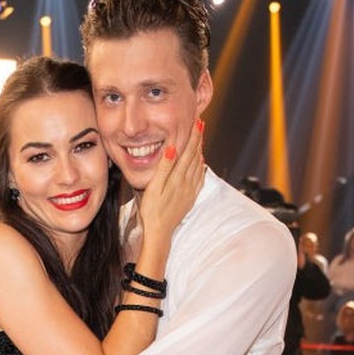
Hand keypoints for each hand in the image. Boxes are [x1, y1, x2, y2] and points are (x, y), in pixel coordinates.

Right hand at [137, 119, 204, 239]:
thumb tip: (174, 148)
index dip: (193, 135)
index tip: (196, 122)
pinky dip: (201, 168)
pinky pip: (199, 179)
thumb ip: (165, 166)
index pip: (188, 151)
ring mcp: (190, 191)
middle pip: (195, 156)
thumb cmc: (152, 210)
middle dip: (198, 139)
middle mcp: (187, 183)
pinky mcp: (190, 198)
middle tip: (200, 125)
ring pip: (198, 166)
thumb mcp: (154, 187)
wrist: (159, 232)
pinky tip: (201, 164)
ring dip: (200, 150)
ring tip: (201, 139)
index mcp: (178, 177)